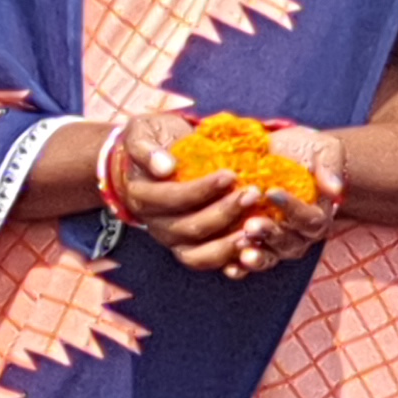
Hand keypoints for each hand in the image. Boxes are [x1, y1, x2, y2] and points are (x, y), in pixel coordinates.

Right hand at [107, 111, 261, 274]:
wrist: (151, 160)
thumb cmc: (152, 141)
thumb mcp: (142, 134)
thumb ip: (148, 149)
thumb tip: (165, 167)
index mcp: (141, 197)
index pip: (173, 198)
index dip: (202, 189)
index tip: (230, 175)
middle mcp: (155, 224)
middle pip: (190, 228)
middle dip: (224, 213)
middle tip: (253, 194)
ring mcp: (172, 240)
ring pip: (198, 255)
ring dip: (229, 245)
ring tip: (255, 228)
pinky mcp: (189, 248)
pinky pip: (208, 262)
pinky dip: (229, 262)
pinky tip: (251, 251)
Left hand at [217, 123, 346, 281]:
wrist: (281, 157)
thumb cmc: (305, 152)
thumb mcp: (321, 152)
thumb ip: (328, 168)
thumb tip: (336, 189)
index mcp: (317, 216)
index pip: (309, 219)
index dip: (292, 208)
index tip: (271, 192)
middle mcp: (298, 236)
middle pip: (288, 243)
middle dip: (269, 234)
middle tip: (250, 226)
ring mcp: (275, 244)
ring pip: (269, 257)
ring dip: (255, 256)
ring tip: (240, 248)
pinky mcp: (253, 246)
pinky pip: (248, 264)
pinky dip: (239, 269)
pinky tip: (228, 268)